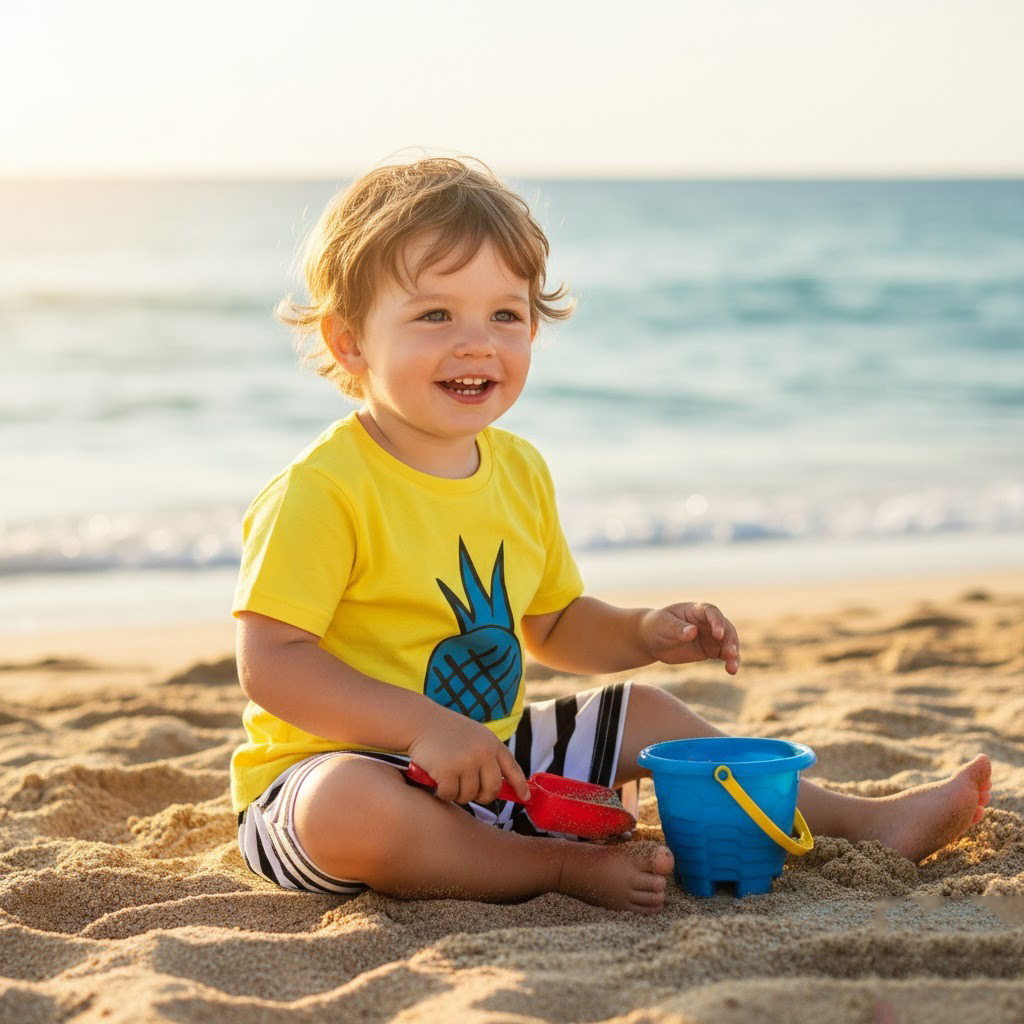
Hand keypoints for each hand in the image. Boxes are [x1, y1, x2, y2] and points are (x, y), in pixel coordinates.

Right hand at [407, 709, 530, 805]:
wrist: (421, 721)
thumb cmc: (446, 731)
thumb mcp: (475, 736)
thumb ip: (488, 756)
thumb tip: (500, 785)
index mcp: (492, 743)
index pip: (512, 768)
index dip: (520, 785)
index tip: (525, 797)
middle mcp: (483, 753)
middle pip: (491, 789)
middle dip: (481, 795)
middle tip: (469, 792)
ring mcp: (466, 762)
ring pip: (469, 795)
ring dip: (457, 793)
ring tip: (448, 778)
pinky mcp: (448, 771)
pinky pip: (450, 795)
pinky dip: (442, 792)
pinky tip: (436, 779)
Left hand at [638, 602, 740, 673]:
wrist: (652, 640)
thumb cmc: (657, 626)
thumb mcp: (663, 625)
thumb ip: (678, 628)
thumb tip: (693, 632)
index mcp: (696, 610)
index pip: (711, 612)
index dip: (717, 622)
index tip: (718, 634)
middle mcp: (707, 622)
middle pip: (725, 627)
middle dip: (729, 640)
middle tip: (730, 653)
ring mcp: (711, 636)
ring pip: (728, 642)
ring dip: (733, 653)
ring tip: (733, 667)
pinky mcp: (711, 650)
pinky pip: (724, 655)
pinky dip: (730, 662)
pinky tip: (732, 671)